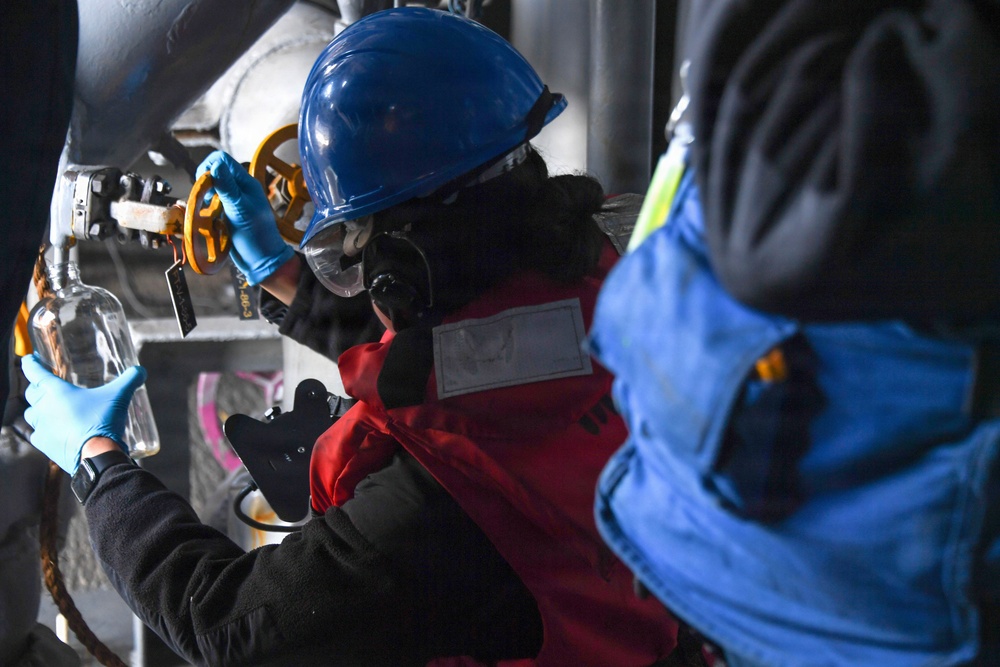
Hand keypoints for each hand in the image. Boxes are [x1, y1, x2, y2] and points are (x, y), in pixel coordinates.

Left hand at [21, 354, 146, 473]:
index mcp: (55, 391)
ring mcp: (41, 427)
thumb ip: (130, 380)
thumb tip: (140, 370)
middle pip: (31, 392)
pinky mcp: (43, 444)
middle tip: (46, 384)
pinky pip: (36, 434)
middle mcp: (43, 407)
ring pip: (31, 413)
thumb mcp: (119, 396)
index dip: (31, 363)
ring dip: (37, 408)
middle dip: (37, 386)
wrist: (96, 456)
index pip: (34, 372)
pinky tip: (51, 430)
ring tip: (49, 408)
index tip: (30, 358)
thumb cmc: (102, 421)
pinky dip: (42, 430)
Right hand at [197, 150, 295, 284]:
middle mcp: (239, 189)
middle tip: (206, 199)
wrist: (261, 260)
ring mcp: (233, 201)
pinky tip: (208, 217)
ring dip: (204, 196)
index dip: (209, 167)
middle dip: (205, 182)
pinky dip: (206, 207)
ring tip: (208, 209)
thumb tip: (216, 164)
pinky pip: (212, 203)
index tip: (204, 184)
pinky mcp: (227, 212)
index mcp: (246, 183)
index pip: (222, 160)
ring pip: (212, 188)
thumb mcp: (239, 209)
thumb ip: (227, 186)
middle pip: (215, 172)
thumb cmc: (256, 235)